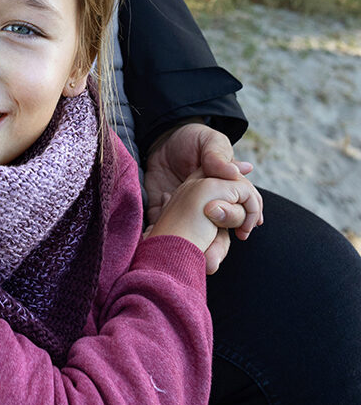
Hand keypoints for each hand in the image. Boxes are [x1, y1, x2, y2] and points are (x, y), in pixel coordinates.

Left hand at [144, 123, 255, 271]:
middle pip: (220, 234)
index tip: (244, 230)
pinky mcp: (165, 215)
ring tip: (192, 266)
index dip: (245, 221)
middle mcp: (209, 208)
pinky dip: (162, 238)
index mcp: (226, 193)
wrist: (159, 140)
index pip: (242, 212)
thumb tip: (236, 172)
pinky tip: (157, 240)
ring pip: (197, 241)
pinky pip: (166, 231)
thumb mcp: (207, 140)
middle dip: (218, 250)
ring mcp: (188, 214)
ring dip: (195, 253)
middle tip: (211, 261)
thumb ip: (218, 154)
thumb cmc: (191, 139)